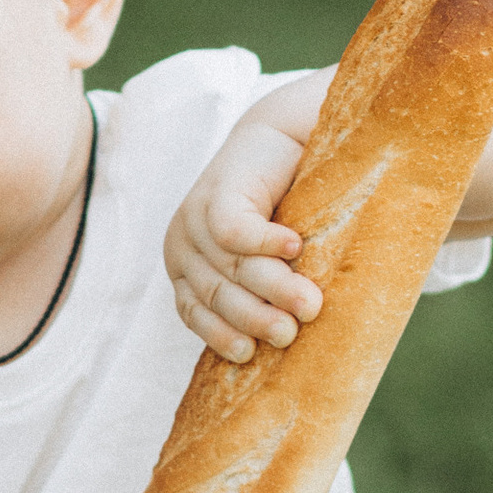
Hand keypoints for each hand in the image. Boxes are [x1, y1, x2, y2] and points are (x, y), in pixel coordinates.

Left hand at [164, 110, 326, 361]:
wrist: (286, 139)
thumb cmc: (284, 211)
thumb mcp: (265, 259)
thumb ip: (263, 293)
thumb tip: (287, 343)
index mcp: (185, 267)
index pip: (194, 312)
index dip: (220, 335)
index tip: (250, 353)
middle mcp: (182, 244)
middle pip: (218, 294)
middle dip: (255, 318)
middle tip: (291, 333)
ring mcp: (194, 217)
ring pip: (234, 267)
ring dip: (274, 287)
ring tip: (310, 304)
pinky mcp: (217, 192)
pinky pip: (237, 232)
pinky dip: (267, 244)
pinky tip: (296, 246)